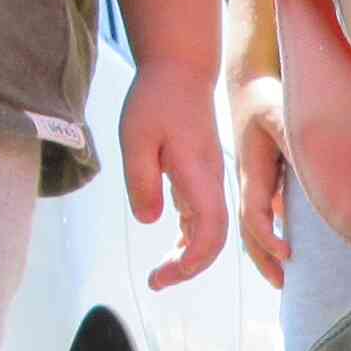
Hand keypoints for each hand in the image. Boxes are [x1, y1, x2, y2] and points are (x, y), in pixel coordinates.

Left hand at [119, 56, 230, 290]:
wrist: (180, 68)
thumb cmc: (156, 99)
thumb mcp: (136, 138)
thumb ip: (141, 180)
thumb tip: (149, 221)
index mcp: (200, 178)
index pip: (210, 234)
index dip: (192, 263)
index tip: (165, 275)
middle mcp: (211, 184)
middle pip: (213, 241)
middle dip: (188, 268)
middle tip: (155, 282)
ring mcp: (209, 181)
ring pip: (209, 232)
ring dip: (188, 256)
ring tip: (160, 271)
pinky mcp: (201, 176)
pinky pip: (202, 217)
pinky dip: (189, 238)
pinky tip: (172, 246)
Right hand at [228, 71, 291, 290]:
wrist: (249, 85)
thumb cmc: (265, 98)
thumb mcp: (279, 116)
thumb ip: (295, 143)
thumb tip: (316, 171)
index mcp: (251, 172)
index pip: (253, 214)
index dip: (267, 237)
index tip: (287, 254)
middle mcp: (249, 183)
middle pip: (249, 230)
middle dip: (262, 258)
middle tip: (282, 284)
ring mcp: (254, 183)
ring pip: (255, 225)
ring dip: (265, 252)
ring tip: (283, 277)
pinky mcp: (264, 180)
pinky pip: (265, 213)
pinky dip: (274, 234)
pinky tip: (290, 248)